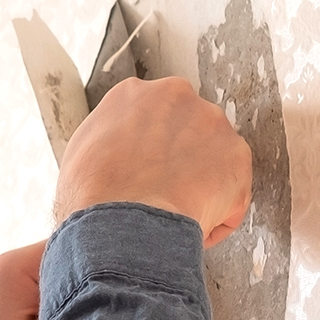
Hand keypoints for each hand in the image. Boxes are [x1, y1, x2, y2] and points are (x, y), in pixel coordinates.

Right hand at [54, 76, 251, 247]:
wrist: (120, 221)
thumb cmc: (93, 194)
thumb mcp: (82, 150)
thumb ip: (109, 137)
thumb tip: (117, 152)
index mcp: (134, 93)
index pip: (153, 114)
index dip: (151, 147)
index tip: (148, 168)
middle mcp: (176, 95)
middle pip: (187, 128)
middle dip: (181, 158)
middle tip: (164, 191)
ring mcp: (211, 122)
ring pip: (213, 157)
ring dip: (202, 184)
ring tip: (177, 214)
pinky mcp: (238, 155)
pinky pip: (233, 190)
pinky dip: (220, 213)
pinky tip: (194, 226)